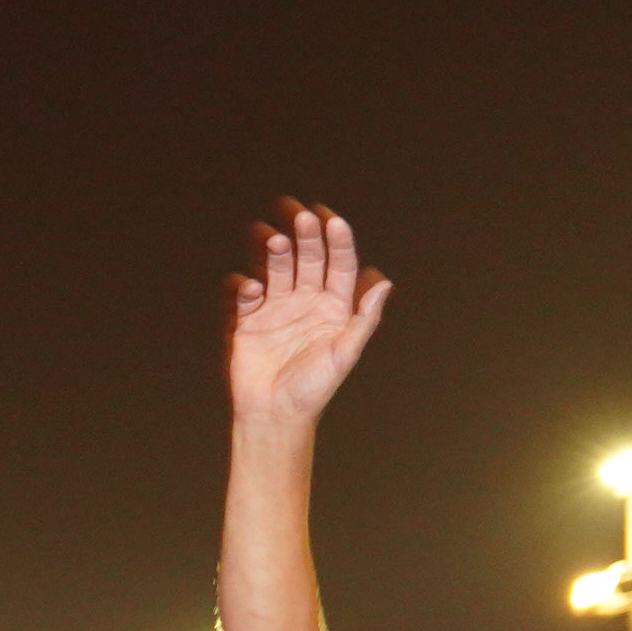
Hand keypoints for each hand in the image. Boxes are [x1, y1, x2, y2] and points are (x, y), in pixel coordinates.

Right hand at [227, 204, 392, 433]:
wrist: (274, 415)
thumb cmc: (313, 390)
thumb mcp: (345, 354)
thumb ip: (365, 319)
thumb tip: (385, 282)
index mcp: (335, 307)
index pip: (339, 265)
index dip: (337, 242)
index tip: (333, 222)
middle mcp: (307, 301)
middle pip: (308, 258)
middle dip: (305, 234)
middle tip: (299, 214)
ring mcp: (277, 307)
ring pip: (277, 267)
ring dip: (275, 251)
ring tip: (274, 240)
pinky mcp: (248, 319)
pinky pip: (245, 293)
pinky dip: (246, 285)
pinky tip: (252, 289)